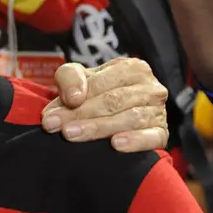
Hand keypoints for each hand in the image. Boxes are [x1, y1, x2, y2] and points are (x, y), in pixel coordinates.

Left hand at [41, 57, 169, 152]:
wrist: (115, 113)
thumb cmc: (96, 93)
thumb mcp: (79, 78)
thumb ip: (70, 78)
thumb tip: (74, 97)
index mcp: (132, 68)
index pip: (102, 84)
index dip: (75, 99)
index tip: (50, 116)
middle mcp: (150, 87)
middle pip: (114, 101)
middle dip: (82, 115)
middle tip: (59, 129)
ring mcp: (159, 111)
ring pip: (129, 118)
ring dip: (99, 128)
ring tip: (74, 136)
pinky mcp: (162, 133)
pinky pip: (153, 137)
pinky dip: (135, 141)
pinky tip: (116, 144)